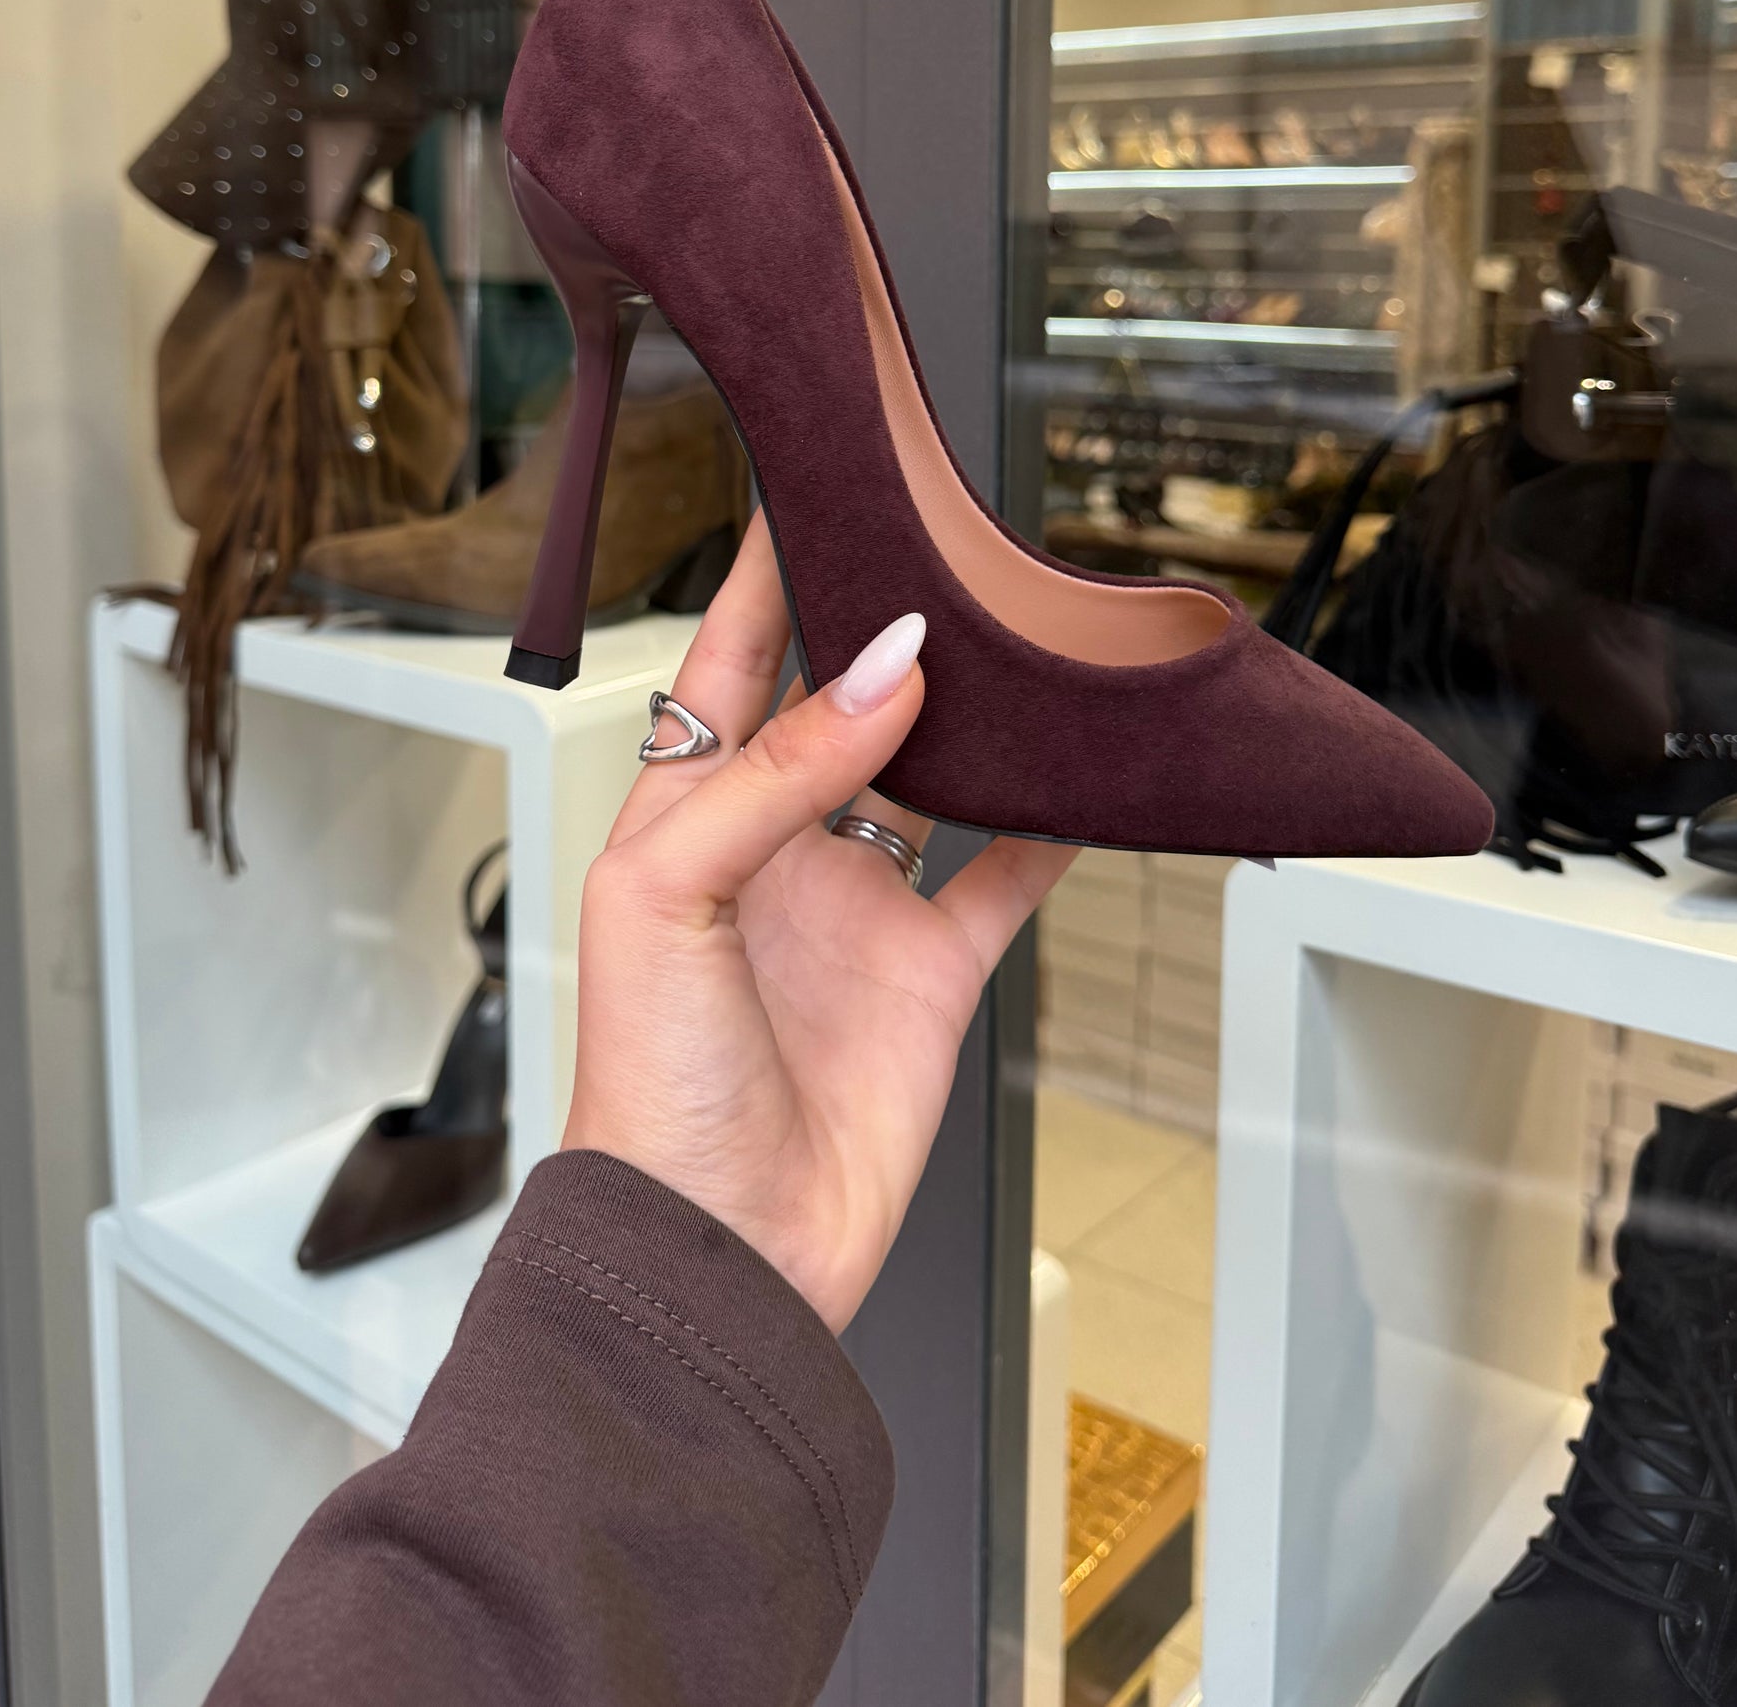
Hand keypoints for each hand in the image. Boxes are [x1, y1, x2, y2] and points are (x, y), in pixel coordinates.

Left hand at [563, 515, 1077, 1329]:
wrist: (720, 1249)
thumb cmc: (648, 1081)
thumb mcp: (673, 895)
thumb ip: (782, 773)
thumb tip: (889, 665)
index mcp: (689, 814)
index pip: (734, 661)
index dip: (769, 573)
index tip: (814, 485)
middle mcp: (779, 847)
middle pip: (845, 703)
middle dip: (888, 629)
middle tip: (947, 549)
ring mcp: (859, 906)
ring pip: (932, 776)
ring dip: (974, 716)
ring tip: (1022, 640)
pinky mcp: (930, 973)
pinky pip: (1004, 878)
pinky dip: (1051, 829)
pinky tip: (1088, 780)